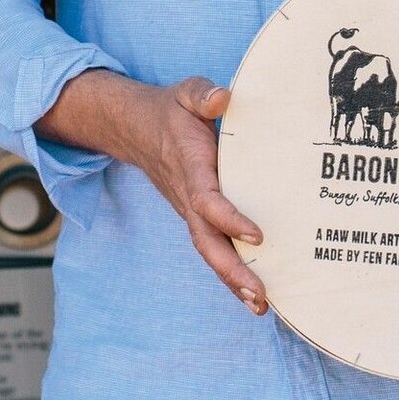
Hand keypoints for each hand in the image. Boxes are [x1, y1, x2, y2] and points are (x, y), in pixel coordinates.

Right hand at [42, 70, 268, 313]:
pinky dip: (231, 275)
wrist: (137, 129)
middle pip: (207, 242)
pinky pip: (214, 249)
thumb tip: (223, 98)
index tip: (257, 235)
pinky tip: (254, 294)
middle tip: (260, 295)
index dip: (229, 219)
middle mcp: (189, 198)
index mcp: (190, 168)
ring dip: (233, 281)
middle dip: (232, 271)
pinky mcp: (198, 218)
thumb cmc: (172, 111)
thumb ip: (203, 95)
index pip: (207, 201)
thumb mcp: (186, 93)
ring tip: (261, 306)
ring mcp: (191, 212)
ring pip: (210, 252)